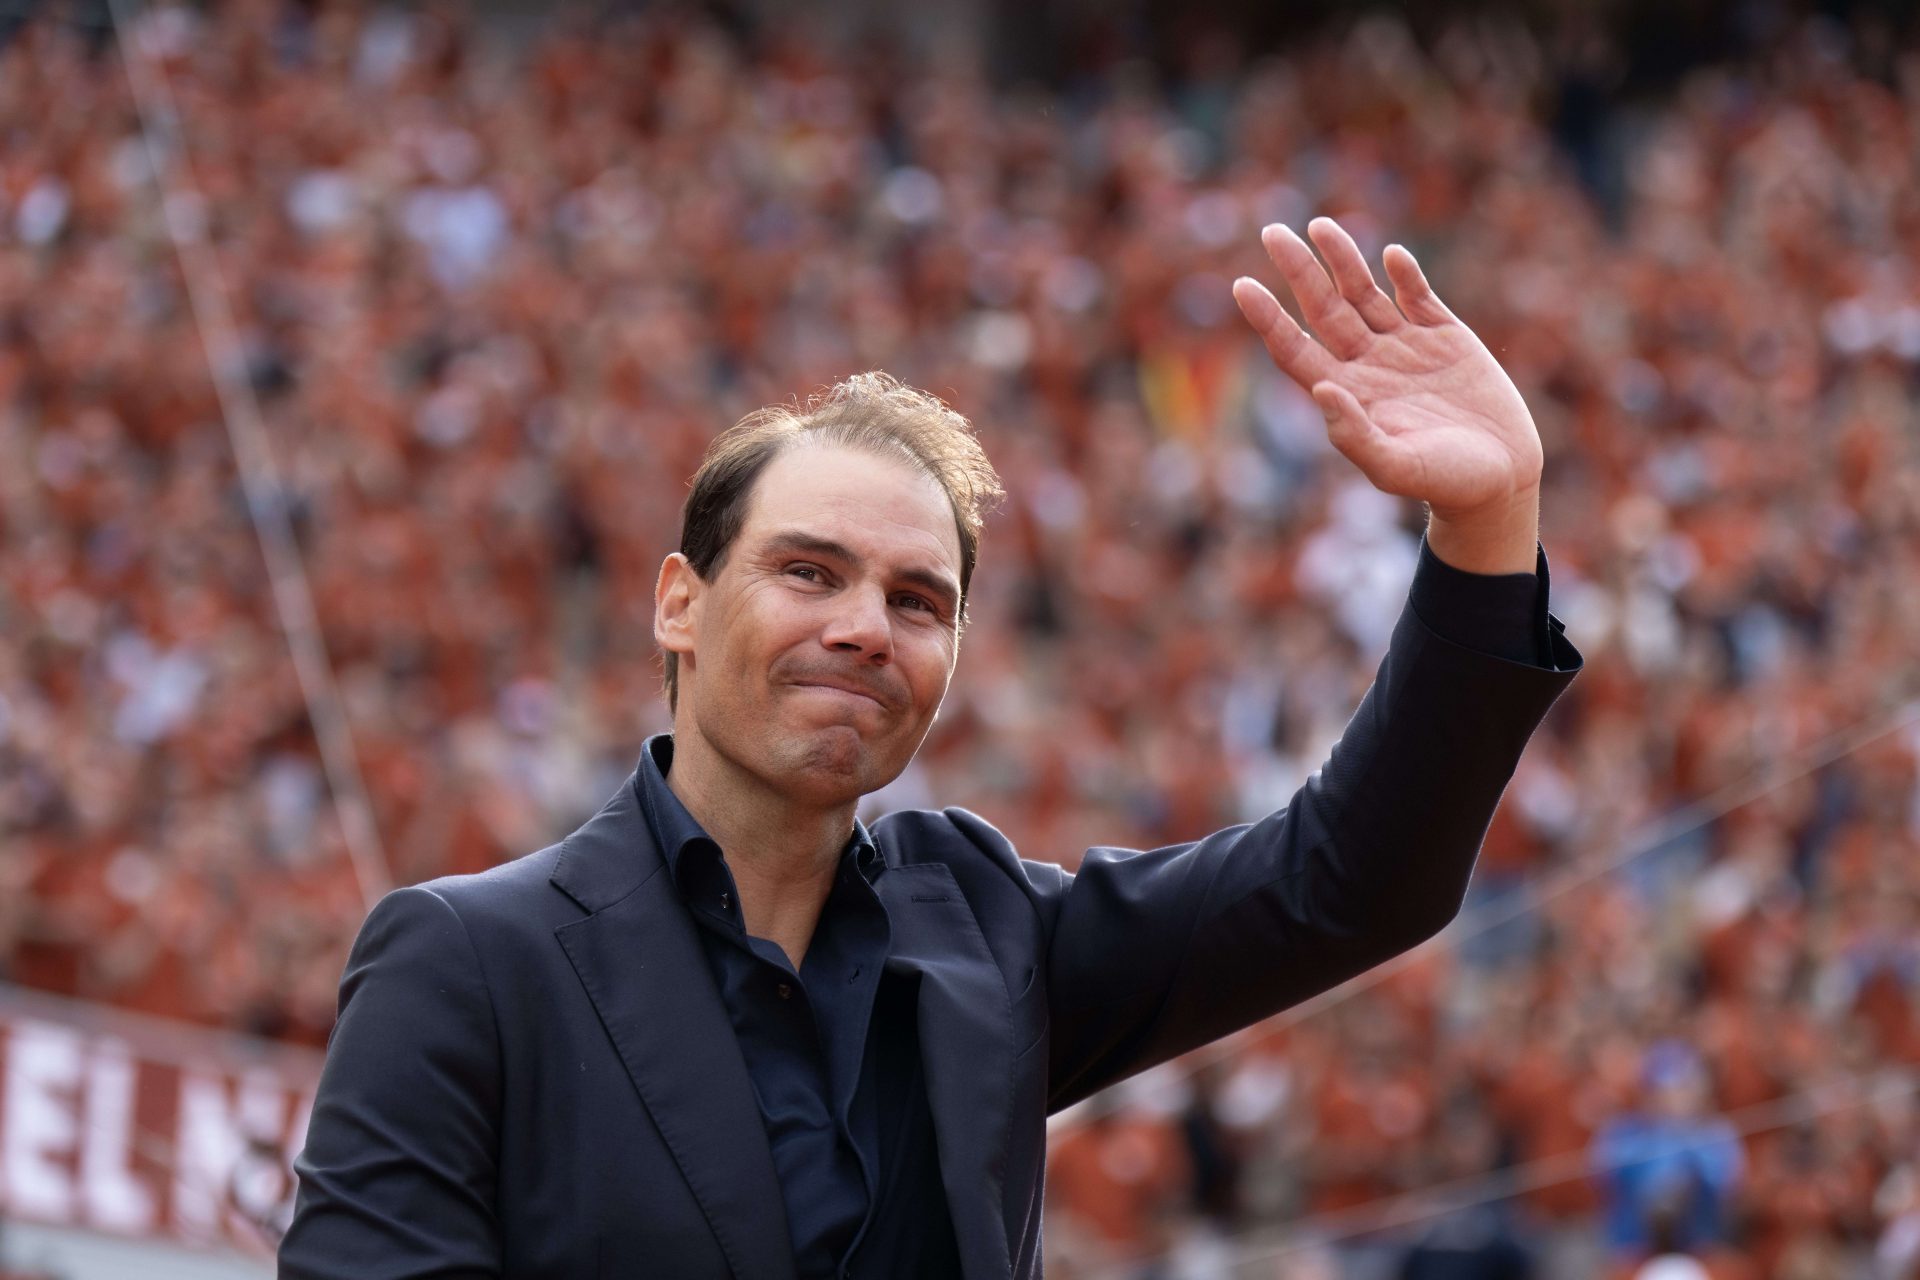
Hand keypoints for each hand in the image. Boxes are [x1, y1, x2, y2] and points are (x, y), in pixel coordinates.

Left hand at [1234, 217, 1540, 573]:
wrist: (1501, 477)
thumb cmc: (1444, 482)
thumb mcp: (1396, 467)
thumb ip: (1355, 435)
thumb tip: (1322, 390)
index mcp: (1346, 393)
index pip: (1294, 348)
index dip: (1267, 318)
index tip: (1241, 285)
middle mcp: (1367, 363)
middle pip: (1323, 308)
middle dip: (1299, 270)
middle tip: (1272, 231)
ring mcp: (1405, 345)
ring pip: (1364, 292)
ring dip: (1343, 260)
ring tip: (1319, 225)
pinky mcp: (1445, 335)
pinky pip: (1418, 295)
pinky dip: (1406, 274)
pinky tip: (1391, 255)